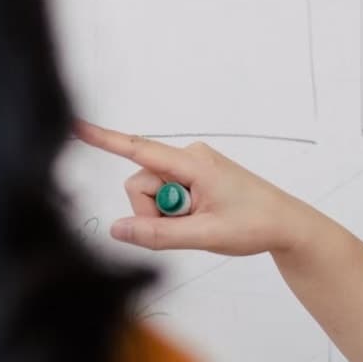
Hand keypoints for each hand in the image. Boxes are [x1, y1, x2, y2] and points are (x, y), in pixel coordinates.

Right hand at [73, 121, 325, 256]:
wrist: (286, 225)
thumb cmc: (255, 224)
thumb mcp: (205, 235)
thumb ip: (157, 235)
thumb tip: (117, 229)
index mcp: (193, 163)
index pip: (139, 148)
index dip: (104, 139)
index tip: (75, 126)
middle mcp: (189, 157)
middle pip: (141, 183)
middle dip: (153, 212)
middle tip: (188, 228)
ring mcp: (191, 166)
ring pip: (152, 193)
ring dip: (166, 215)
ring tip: (200, 223)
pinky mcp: (194, 177)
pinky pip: (166, 195)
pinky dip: (175, 212)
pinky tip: (201, 218)